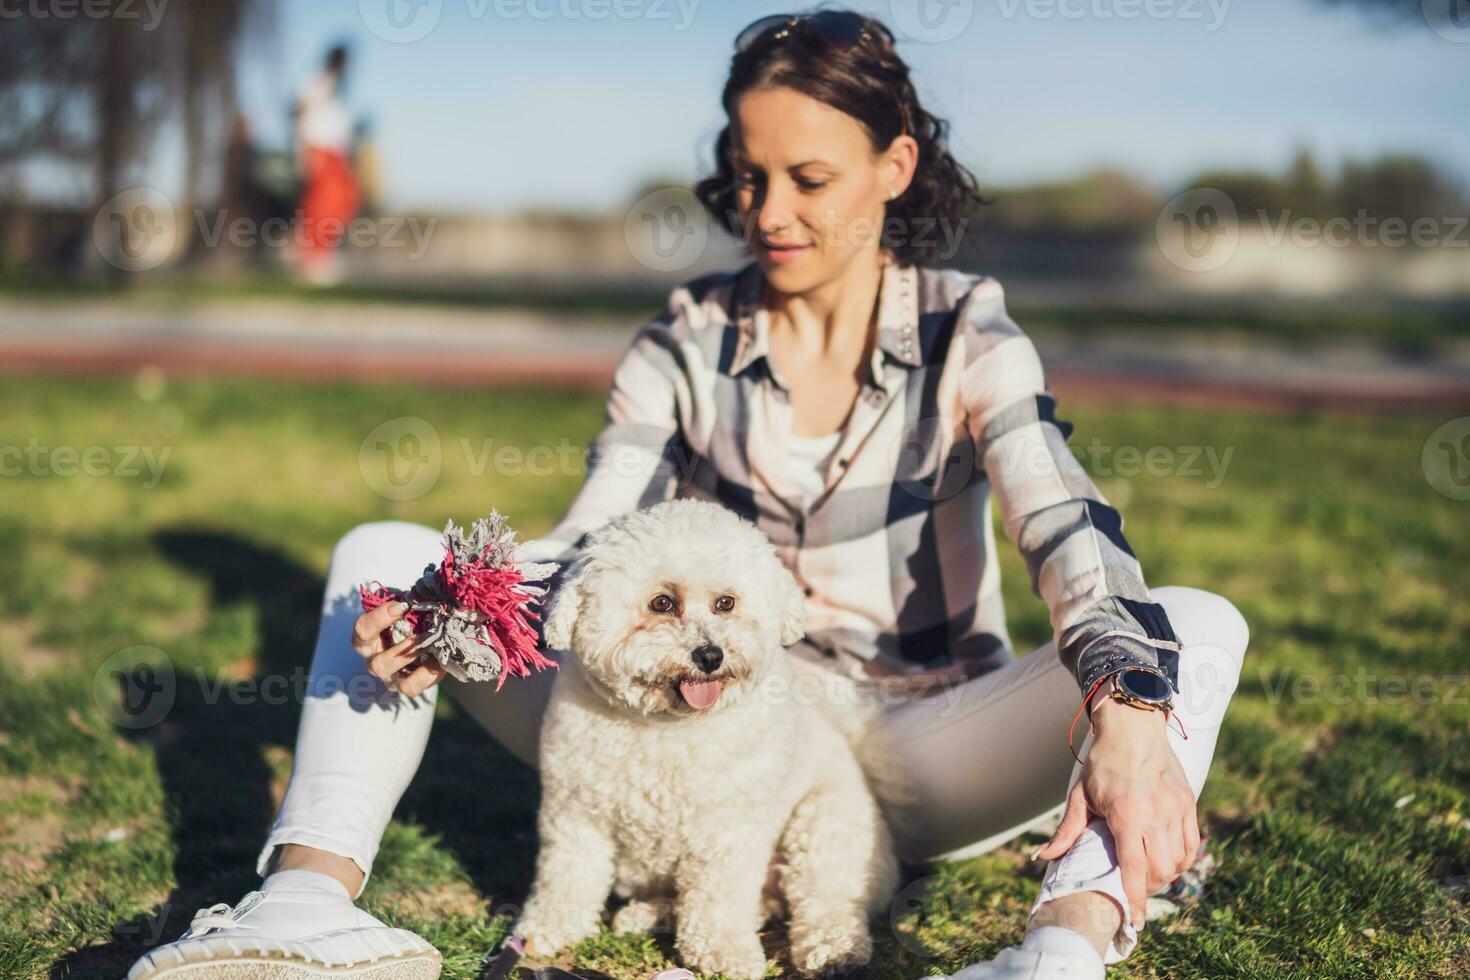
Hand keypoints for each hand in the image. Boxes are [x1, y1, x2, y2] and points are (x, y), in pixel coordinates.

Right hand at [351, 601, 445, 697]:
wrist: (420, 634)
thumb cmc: (406, 617)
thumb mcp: (404, 607)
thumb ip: (409, 600)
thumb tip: (427, 593)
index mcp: (367, 638)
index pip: (362, 629)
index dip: (380, 618)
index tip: (403, 606)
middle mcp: (375, 661)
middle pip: (377, 665)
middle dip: (403, 650)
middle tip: (422, 634)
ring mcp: (392, 678)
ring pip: (400, 684)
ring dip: (423, 667)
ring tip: (432, 646)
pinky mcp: (409, 686)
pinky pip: (418, 687)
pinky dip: (432, 673)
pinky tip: (442, 659)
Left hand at [1033, 700, 1199, 931]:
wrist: (1134, 726)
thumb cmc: (1103, 761)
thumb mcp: (1080, 794)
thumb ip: (1067, 830)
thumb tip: (1041, 857)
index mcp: (1127, 812)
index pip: (1134, 867)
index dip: (1134, 898)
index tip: (1135, 921)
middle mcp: (1156, 813)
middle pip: (1160, 869)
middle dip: (1148, 888)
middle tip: (1133, 890)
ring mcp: (1176, 807)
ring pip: (1178, 860)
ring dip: (1165, 875)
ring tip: (1148, 875)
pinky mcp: (1188, 802)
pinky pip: (1191, 843)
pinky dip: (1181, 859)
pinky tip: (1166, 860)